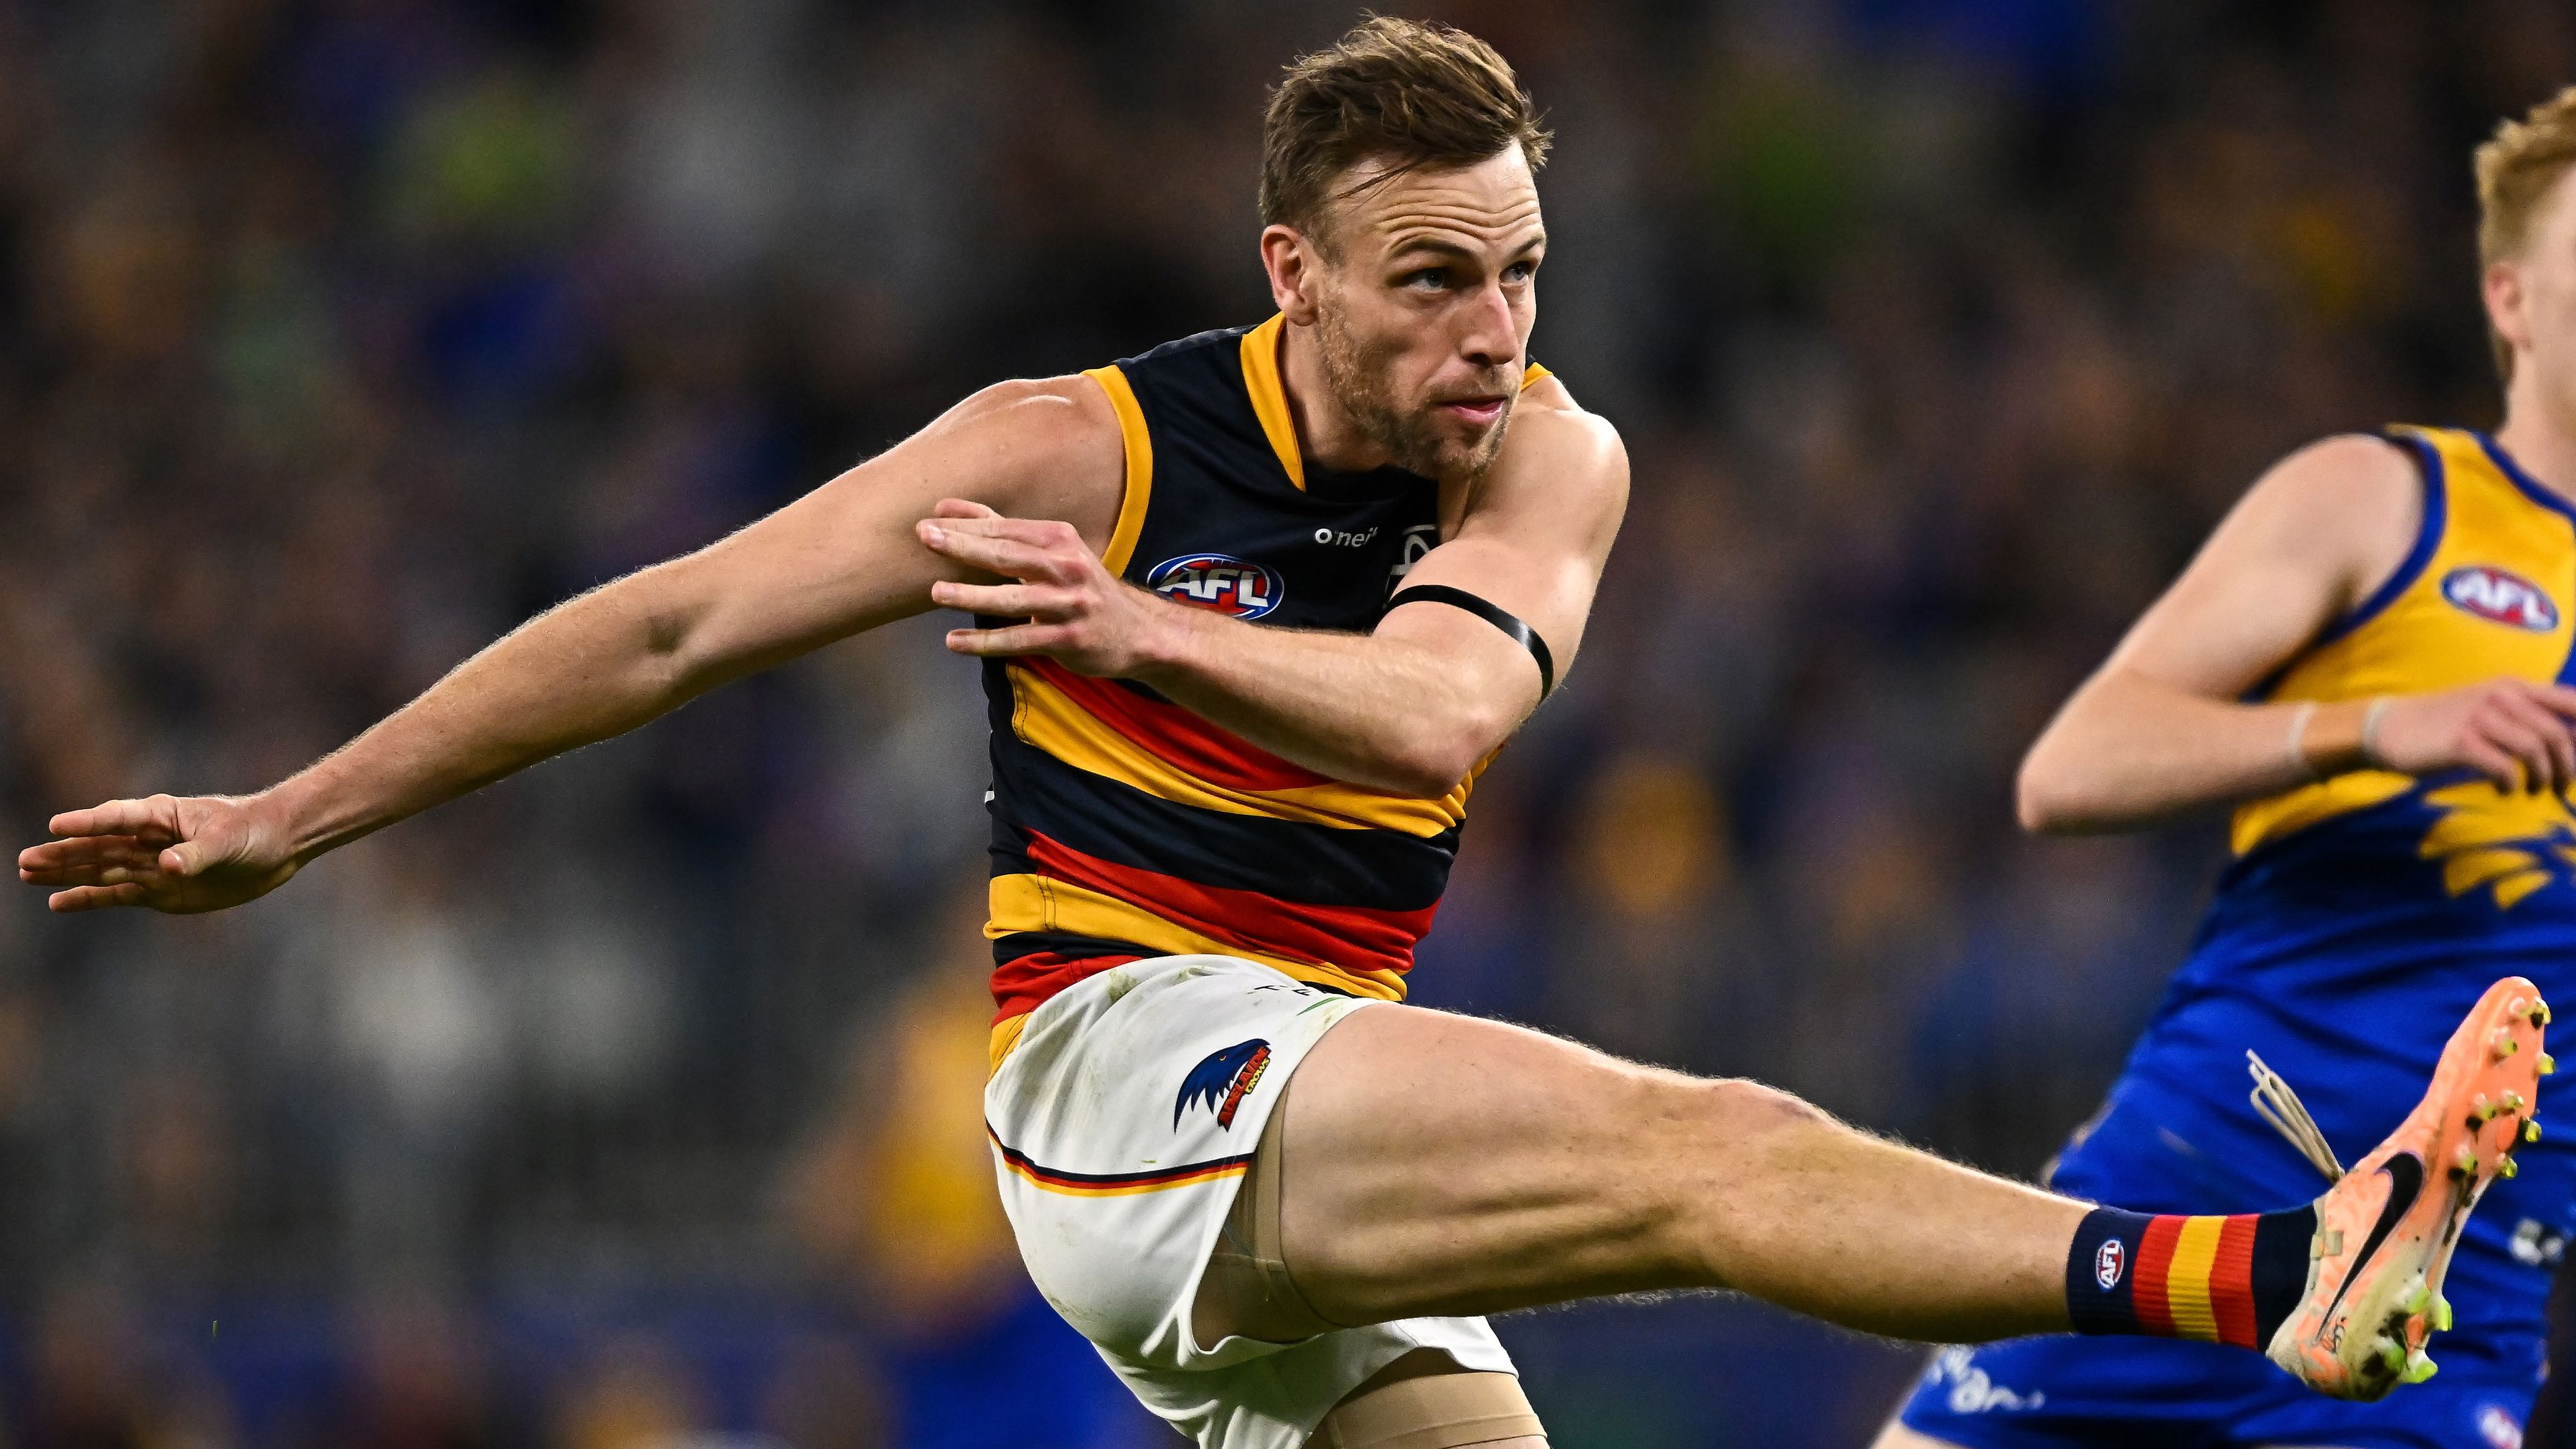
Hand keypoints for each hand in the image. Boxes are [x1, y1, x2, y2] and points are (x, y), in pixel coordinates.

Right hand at [18, 792, 302, 913]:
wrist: (278, 847)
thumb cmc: (254, 830)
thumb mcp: (228, 839)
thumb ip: (197, 854)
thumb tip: (166, 867)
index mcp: (163, 815)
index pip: (118, 818)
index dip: (88, 823)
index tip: (56, 826)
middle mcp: (149, 840)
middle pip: (98, 846)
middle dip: (63, 853)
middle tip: (24, 859)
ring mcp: (151, 866)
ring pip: (100, 869)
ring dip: (65, 874)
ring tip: (27, 875)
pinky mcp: (159, 890)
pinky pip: (116, 894)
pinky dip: (88, 898)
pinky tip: (58, 902)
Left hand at [916, 498, 1178, 675]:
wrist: (1137, 632)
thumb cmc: (1080, 588)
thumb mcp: (1051, 552)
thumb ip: (999, 529)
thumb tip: (944, 508)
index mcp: (1060, 540)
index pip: (1007, 529)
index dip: (967, 526)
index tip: (928, 521)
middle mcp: (1068, 567)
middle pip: (1009, 555)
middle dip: (965, 546)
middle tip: (926, 538)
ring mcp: (1070, 604)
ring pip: (1015, 598)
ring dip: (974, 595)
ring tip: (937, 592)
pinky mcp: (1069, 639)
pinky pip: (1020, 639)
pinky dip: (986, 642)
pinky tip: (954, 642)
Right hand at [2370, 679, 2575, 793]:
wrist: (2387, 726)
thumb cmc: (2442, 723)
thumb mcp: (2487, 708)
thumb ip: (2524, 717)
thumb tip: (2568, 745)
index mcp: (2512, 686)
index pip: (2570, 701)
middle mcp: (2501, 696)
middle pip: (2556, 733)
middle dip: (2567, 766)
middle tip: (2562, 787)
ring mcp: (2480, 717)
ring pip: (2534, 751)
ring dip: (2542, 778)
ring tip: (2533, 790)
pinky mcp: (2461, 742)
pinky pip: (2504, 767)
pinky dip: (2511, 784)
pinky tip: (2503, 790)